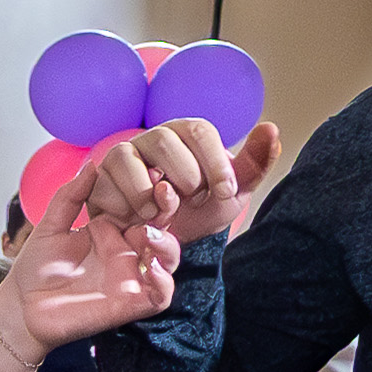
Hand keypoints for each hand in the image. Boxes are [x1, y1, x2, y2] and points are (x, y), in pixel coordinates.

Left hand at [0, 189, 186, 351]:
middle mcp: (126, 251)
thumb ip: (70, 196)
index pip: (142, 205)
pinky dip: (165, 280)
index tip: (152, 173)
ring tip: (148, 234)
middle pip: (162, 227)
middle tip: (161, 194)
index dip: (151, 190)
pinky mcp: (130, 304)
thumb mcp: (50, 226)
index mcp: (111, 230)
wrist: (21, 309)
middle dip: (168, 209)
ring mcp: (131, 277)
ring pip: (168, 258)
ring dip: (167, 243)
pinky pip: (161, 294)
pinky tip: (152, 266)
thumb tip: (92, 165)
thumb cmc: (35, 269)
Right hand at [75, 115, 278, 247]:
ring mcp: (123, 156)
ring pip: (128, 157)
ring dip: (150, 192)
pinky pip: (107, 184)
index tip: (223, 192)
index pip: (199, 130)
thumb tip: (271, 128)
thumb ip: (253, 164)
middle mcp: (153, 138)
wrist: (168, 243)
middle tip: (192, 202)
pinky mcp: (100, 180)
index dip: (213, 162)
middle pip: (164, 139)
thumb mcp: (232, 193)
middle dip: (184, 177)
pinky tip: (141, 219)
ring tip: (163, 214)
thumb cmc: (199, 211)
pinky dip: (127, 205)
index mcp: (188, 134)